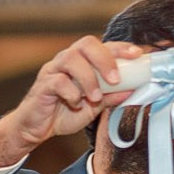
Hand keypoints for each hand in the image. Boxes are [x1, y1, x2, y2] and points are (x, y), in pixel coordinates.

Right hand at [0, 37, 148, 164]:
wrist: (36, 129)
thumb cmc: (63, 112)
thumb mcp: (94, 107)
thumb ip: (111, 96)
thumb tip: (133, 90)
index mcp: (82, 62)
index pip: (102, 46)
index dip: (120, 47)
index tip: (137, 54)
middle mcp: (67, 61)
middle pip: (86, 44)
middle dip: (104, 59)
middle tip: (115, 79)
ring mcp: (53, 71)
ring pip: (70, 59)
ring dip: (88, 78)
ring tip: (95, 96)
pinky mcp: (43, 85)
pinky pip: (57, 81)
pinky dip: (71, 92)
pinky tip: (76, 103)